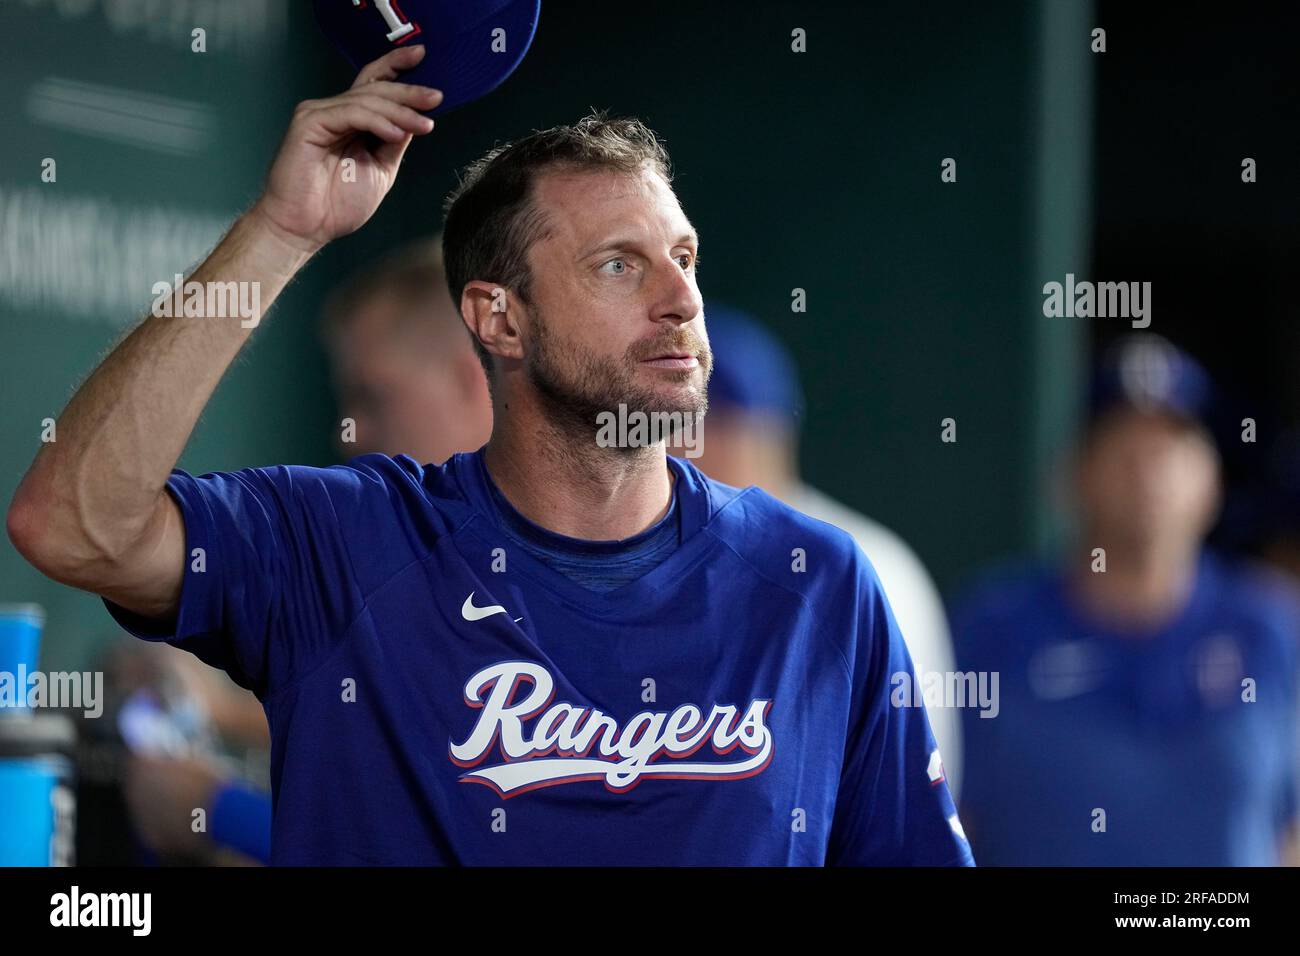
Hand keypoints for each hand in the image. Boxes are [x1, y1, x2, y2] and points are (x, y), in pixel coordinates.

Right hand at [251, 45, 442, 253]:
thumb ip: (394, 141)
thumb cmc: (336, 204)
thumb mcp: (380, 169)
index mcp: (350, 120)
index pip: (374, 83)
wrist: (307, 228)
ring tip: (424, 124)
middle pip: (375, 89)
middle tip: (435, 97)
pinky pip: (350, 114)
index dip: (396, 66)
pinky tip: (396, 132)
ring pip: (367, 101)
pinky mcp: (309, 123)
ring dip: (400, 112)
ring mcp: (319, 114)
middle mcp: (334, 111)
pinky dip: (377, 122)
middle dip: (408, 92)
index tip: (422, 56)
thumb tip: (415, 119)